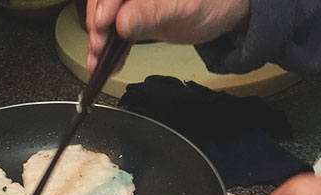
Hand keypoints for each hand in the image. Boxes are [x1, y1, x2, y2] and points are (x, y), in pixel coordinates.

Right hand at [86, 0, 249, 71]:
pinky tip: (107, 62)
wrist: (224, 11)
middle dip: (97, 27)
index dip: (104, 6)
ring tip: (96, 62)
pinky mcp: (135, 15)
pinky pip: (117, 31)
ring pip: (107, 18)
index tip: (102, 26)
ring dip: (99, 41)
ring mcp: (133, 0)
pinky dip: (111, 48)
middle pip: (104, 2)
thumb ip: (152, 13)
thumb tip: (123, 21)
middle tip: (97, 48)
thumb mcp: (184, 8)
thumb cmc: (213, 1)